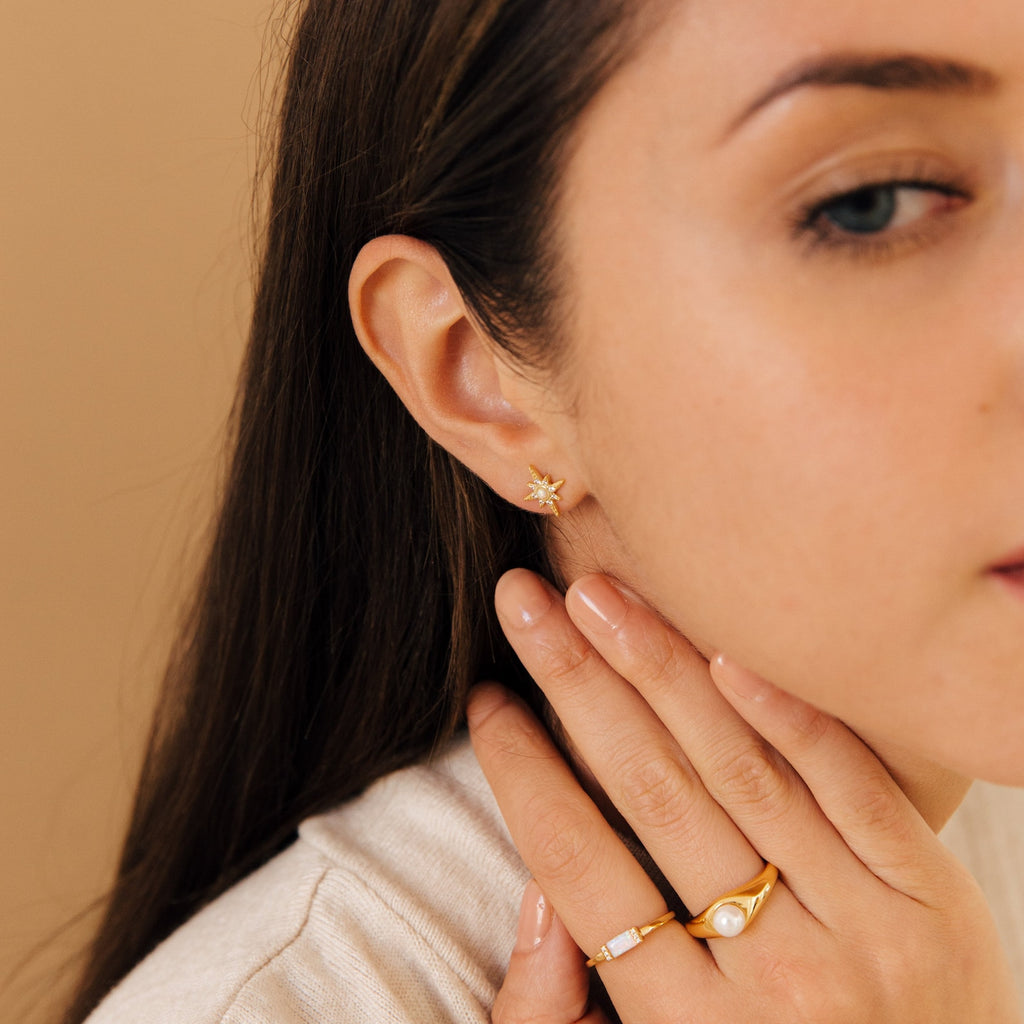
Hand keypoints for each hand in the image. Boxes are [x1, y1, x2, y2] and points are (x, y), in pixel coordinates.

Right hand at [470, 570, 1020, 1022]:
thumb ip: (561, 1019)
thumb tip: (535, 901)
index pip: (579, 868)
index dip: (524, 773)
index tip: (486, 699)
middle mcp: (776, 982)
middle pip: (652, 796)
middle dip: (576, 682)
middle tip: (526, 605)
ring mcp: (863, 934)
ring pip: (741, 773)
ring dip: (660, 670)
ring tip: (600, 597)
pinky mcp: (933, 901)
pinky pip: (854, 787)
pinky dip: (787, 713)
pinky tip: (724, 651)